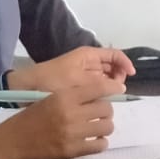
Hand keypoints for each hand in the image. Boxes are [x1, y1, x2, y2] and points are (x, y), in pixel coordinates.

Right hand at [0, 85, 114, 158]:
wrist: (9, 144)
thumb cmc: (27, 121)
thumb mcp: (47, 100)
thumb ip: (70, 98)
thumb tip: (95, 97)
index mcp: (63, 96)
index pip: (98, 87)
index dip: (113, 87)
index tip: (119, 89)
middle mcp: (71, 113)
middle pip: (106, 108)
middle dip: (106, 112)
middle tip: (99, 115)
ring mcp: (73, 133)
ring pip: (106, 127)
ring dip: (104, 128)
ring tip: (97, 129)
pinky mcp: (73, 151)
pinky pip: (99, 145)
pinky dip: (100, 143)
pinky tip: (93, 141)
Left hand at [8, 47, 134, 96]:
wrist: (27, 89)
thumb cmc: (51, 81)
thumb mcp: (78, 82)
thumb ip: (101, 84)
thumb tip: (121, 87)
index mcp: (88, 55)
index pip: (115, 55)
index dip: (126, 64)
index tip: (132, 76)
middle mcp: (89, 63)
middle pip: (113, 67)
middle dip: (119, 78)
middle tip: (117, 91)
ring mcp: (84, 74)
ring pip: (106, 79)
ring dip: (111, 88)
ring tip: (109, 99)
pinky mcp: (80, 87)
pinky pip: (97, 88)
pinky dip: (102, 94)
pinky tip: (101, 103)